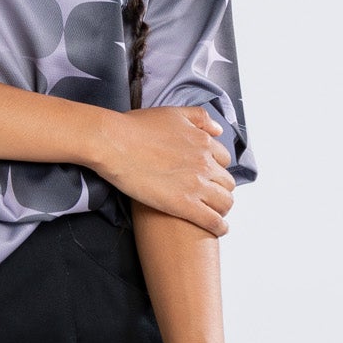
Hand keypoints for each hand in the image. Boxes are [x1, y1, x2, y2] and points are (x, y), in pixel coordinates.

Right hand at [95, 106, 234, 235]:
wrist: (115, 143)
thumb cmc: (135, 127)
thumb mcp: (172, 113)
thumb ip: (199, 118)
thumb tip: (218, 130)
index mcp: (203, 142)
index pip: (224, 160)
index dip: (217, 168)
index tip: (208, 175)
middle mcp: (205, 163)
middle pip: (227, 182)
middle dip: (221, 189)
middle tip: (209, 195)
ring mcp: (196, 185)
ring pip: (225, 202)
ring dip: (222, 208)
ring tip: (214, 213)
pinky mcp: (184, 205)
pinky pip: (213, 220)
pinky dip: (219, 226)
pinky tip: (218, 229)